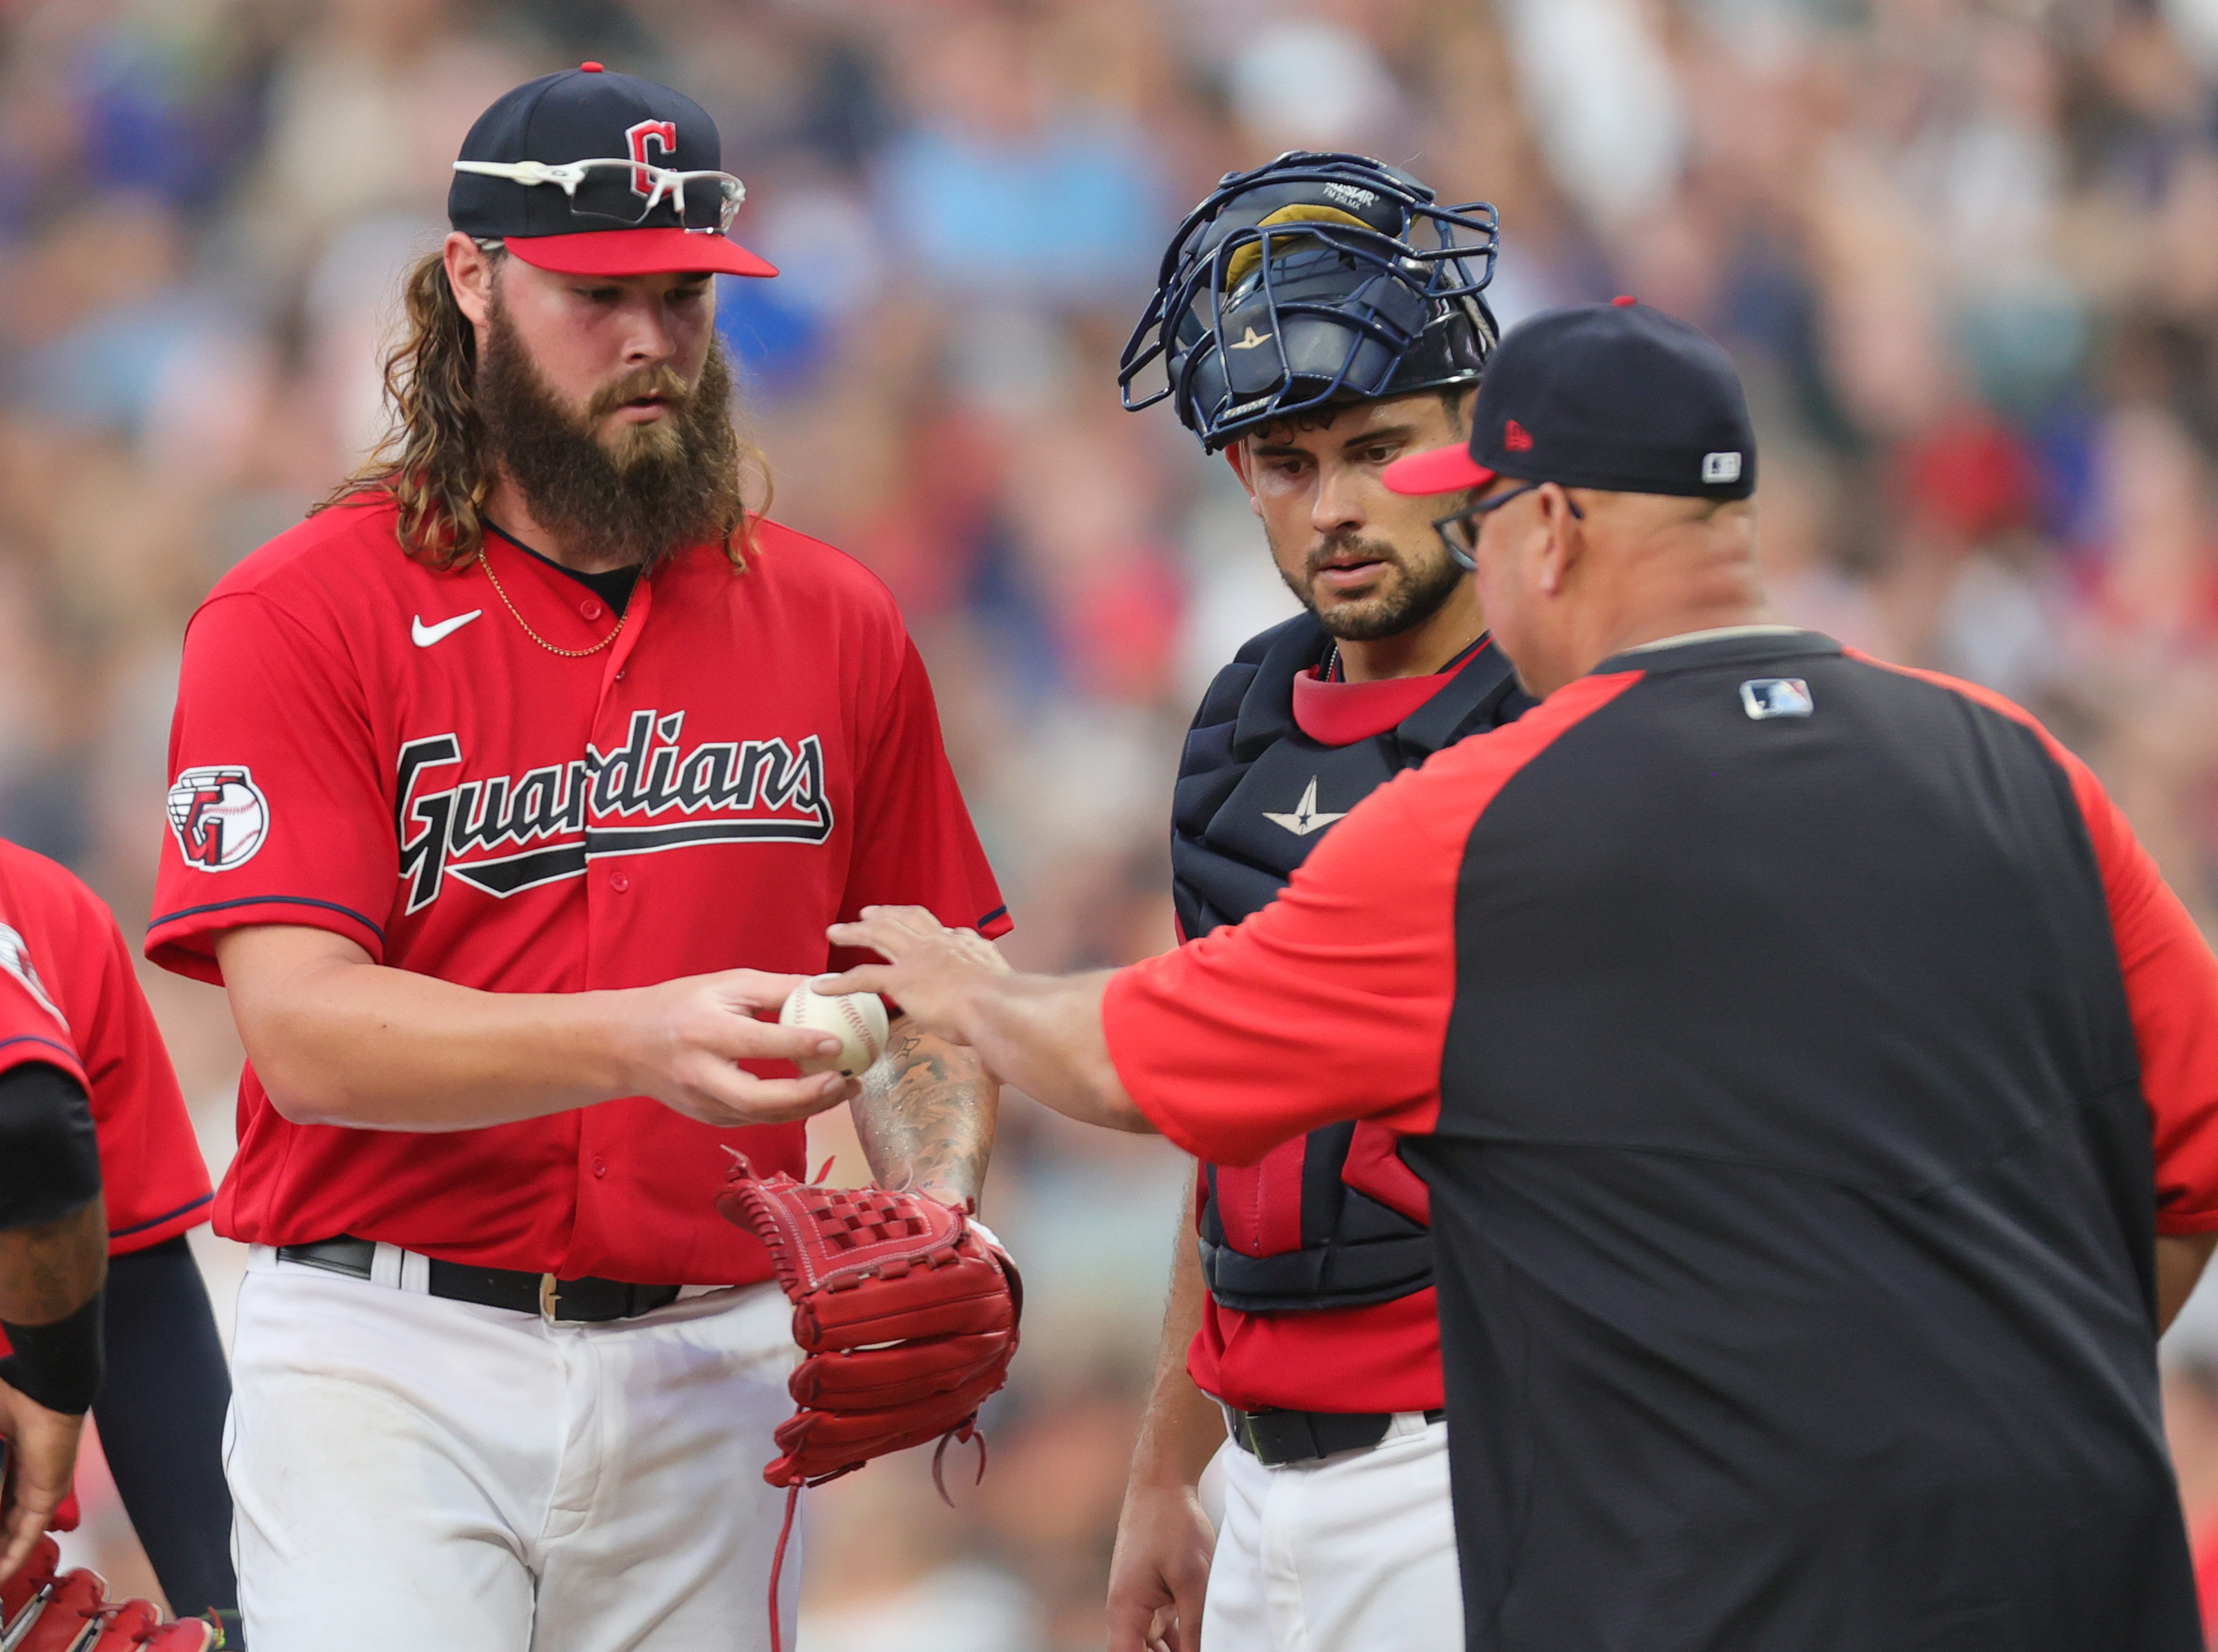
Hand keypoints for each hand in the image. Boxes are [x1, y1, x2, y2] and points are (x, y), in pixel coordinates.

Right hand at [0, 1378, 79, 1583]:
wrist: (40, 1390)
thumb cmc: (7, 1402)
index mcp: (7, 1460)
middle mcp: (24, 1477)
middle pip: (1, 1520)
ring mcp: (38, 1487)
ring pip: (14, 1533)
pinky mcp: (48, 1495)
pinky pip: (30, 1533)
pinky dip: (14, 1555)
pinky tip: (1, 1574)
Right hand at [618, 969, 860, 1125]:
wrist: (626, 1045)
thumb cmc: (681, 1005)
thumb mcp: (725, 984)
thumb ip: (776, 988)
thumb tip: (828, 987)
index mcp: (704, 1032)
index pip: (757, 1042)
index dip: (800, 1044)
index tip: (837, 1042)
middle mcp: (701, 1073)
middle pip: (759, 1099)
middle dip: (808, 1096)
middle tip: (846, 1081)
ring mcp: (703, 1103)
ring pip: (763, 1116)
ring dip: (810, 1107)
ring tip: (846, 1089)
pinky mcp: (709, 1118)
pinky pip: (757, 1118)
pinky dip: (791, 1109)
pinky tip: (819, 1095)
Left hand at [821, 907, 1008, 1041]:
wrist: (996, 1006)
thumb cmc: (1006, 1011)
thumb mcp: (1004, 1001)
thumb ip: (995, 1012)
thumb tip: (997, 1062)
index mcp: (967, 948)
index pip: (946, 932)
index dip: (931, 928)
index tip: (925, 930)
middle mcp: (941, 944)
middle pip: (908, 919)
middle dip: (887, 913)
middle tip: (869, 913)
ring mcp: (919, 958)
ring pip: (879, 935)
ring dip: (855, 932)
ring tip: (835, 932)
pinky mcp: (902, 979)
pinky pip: (863, 977)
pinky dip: (839, 982)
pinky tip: (821, 985)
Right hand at [1107, 1478, 1214, 1651]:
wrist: (1162, 1481)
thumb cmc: (1171, 1523)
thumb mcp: (1191, 1579)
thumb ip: (1194, 1627)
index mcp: (1125, 1610)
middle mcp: (1126, 1609)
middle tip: (1197, 1651)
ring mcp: (1138, 1599)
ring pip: (1152, 1643)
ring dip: (1174, 1650)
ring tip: (1201, 1644)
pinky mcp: (1151, 1589)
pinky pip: (1160, 1625)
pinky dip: (1178, 1636)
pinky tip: (1199, 1640)